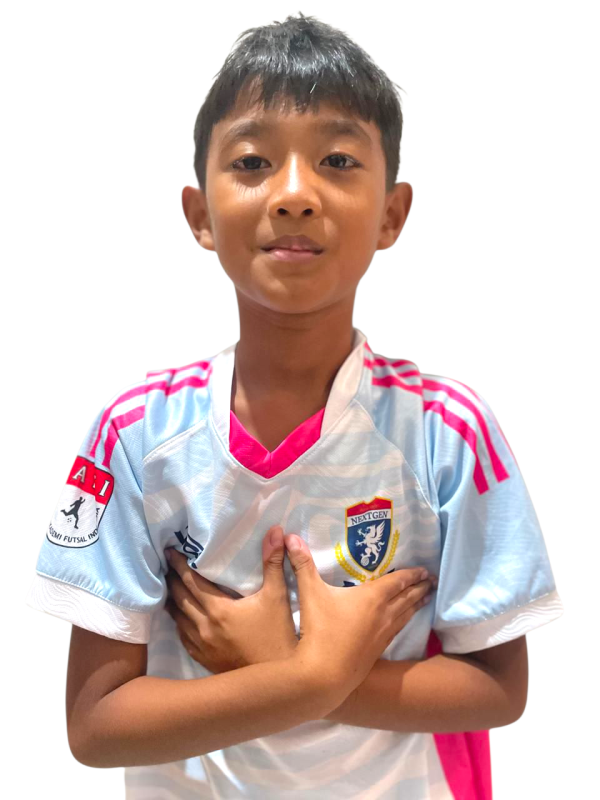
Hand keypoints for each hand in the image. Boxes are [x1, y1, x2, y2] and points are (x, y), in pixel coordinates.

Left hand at [165, 525, 297, 673]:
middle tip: (164, 563)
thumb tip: (276, 531)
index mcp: (218, 610)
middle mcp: (204, 628)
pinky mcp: (205, 661)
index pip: (190, 581)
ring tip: (167, 587)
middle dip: (171, 579)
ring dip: (172, 601)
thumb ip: (274, 562)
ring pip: (178, 619)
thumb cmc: (279, 636)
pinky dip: (179, 623)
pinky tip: (180, 618)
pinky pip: (183, 637)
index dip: (178, 564)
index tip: (169, 550)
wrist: (278, 680)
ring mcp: (202, 647)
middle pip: (179, 598)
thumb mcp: (278, 596)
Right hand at [284, 534, 435, 702]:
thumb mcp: (310, 593)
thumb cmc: (319, 631)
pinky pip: (397, 631)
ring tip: (426, 598)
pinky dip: (405, 622)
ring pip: (405, 616)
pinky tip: (403, 624)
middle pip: (407, 598)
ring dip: (417, 605)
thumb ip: (302, 564)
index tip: (425, 569)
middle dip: (420, 587)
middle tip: (432, 581)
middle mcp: (383, 615)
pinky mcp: (377, 652)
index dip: (412, 574)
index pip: (398, 581)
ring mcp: (382, 636)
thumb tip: (289, 536)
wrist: (324, 677)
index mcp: (372, 597)